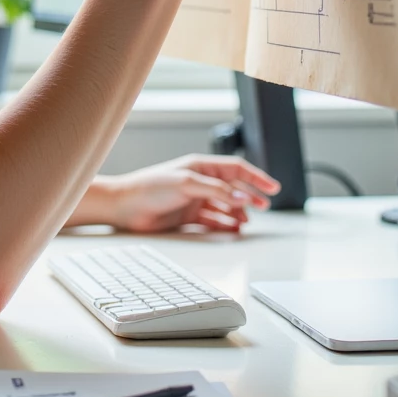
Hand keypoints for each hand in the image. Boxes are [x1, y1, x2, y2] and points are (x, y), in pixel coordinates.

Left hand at [79, 155, 280, 234]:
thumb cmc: (150, 187)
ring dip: (238, 212)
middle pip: (233, 187)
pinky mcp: (188, 215)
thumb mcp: (186, 183)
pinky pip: (213, 220)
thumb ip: (215, 190)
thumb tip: (241, 196)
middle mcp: (200, 181)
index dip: (256, 177)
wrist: (125, 206)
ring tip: (247, 222)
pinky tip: (233, 230)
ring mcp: (195, 199)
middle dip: (251, 196)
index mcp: (201, 166)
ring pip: (225, 205)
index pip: (236, 169)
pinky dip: (225, 224)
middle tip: (265, 205)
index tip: (272, 187)